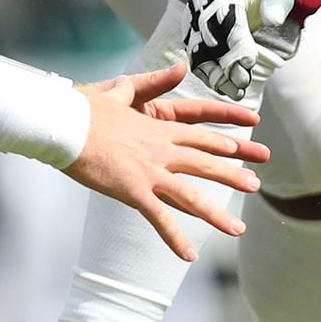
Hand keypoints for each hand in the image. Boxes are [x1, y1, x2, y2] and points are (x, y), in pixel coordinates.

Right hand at [62, 64, 267, 260]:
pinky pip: (159, 218)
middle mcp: (161, 149)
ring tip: (237, 228)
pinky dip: (175, 238)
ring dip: (216, 213)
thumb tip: (180, 66)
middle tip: (256, 185)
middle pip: (205, 163)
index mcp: (158, 127)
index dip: (224, 142)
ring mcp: (150, 171)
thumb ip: (154, 81)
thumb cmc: (85, 108)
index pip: (200, 135)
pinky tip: (189, 254)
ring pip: (192, 194)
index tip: (244, 149)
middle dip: (233, 175)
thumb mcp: (123, 88)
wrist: (65, 124)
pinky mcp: (133, 189)